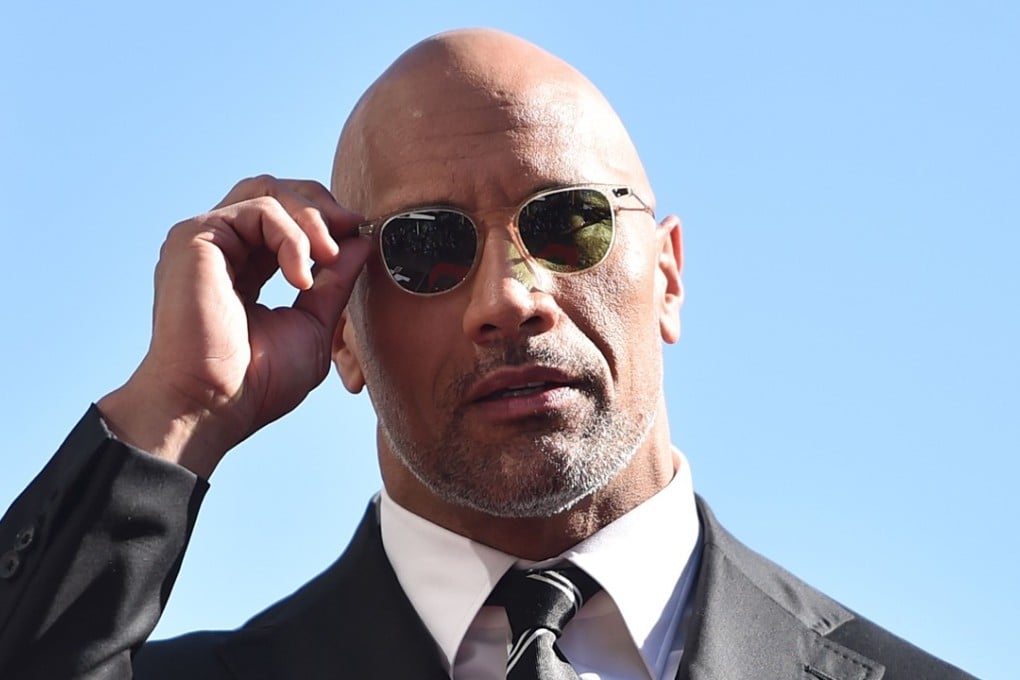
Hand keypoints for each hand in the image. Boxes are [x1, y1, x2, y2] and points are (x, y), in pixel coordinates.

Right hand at [98, 176, 371, 476]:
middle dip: (321, 205)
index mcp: (247, 266)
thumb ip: (335, 283)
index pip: (288, 217)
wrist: (214, 407)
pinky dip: (291, 237)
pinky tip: (300, 279)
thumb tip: (360, 242)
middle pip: (276, 189)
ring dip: (311, 219)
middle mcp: (224, 247)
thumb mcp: (314, 325)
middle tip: (350, 229)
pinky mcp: (196, 237)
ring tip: (328, 257)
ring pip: (268, 191)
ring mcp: (207, 239)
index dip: (327, 219)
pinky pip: (258, 210)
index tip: (359, 236)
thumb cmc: (257, 382)